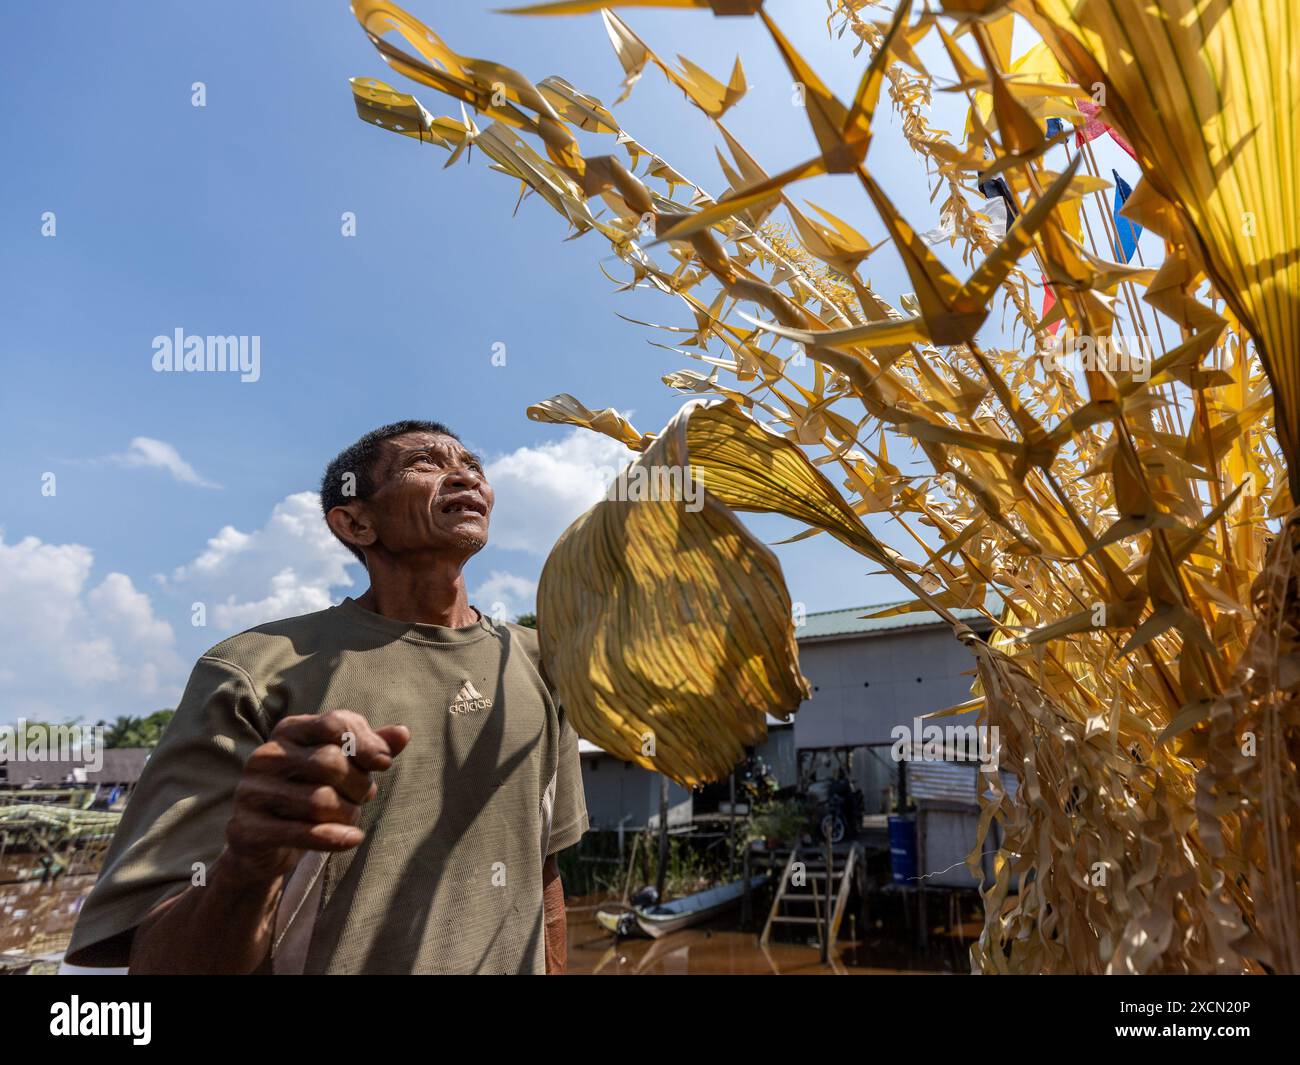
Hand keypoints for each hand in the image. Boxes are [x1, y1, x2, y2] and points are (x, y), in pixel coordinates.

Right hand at [223, 709, 409, 883]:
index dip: (366, 742)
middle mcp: (265, 756)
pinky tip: (354, 840)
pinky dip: (335, 838)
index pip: (334, 723)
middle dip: (360, 784)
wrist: (265, 842)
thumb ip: (371, 748)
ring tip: (350, 817)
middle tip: (365, 797)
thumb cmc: (312, 791)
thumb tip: (403, 732)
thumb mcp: (343, 766)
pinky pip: (302, 833)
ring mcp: (252, 792)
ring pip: (319, 801)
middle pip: (330, 762)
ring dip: (348, 813)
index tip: (384, 762)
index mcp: (288, 731)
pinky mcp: (248, 829)